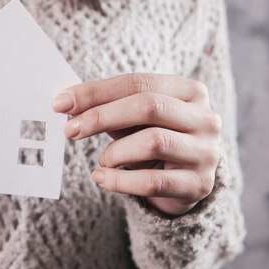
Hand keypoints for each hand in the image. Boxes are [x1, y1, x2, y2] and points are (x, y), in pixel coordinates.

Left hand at [52, 73, 221, 216]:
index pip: (138, 83)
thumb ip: (109, 107)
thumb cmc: (154, 140)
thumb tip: (66, 102)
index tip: (61, 102)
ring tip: (102, 160)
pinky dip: (120, 181)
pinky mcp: (198, 185)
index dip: (97, 92)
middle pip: (148, 107)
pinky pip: (153, 182)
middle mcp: (205, 118)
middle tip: (70, 130)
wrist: (185, 183)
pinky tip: (101, 178)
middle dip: (101, 117)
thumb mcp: (135, 119)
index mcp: (189, 91)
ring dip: (115, 152)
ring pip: (153, 143)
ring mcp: (206, 152)